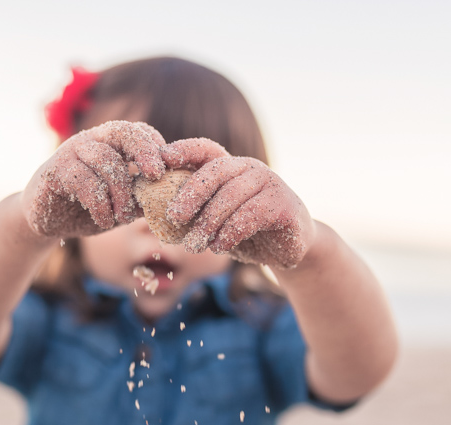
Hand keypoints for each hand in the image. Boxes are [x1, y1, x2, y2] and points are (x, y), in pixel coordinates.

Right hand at [23, 121, 165, 236]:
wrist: (47, 222)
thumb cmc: (88, 208)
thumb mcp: (121, 204)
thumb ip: (143, 197)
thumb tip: (173, 198)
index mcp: (110, 143)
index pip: (138, 131)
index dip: (155, 146)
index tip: (168, 169)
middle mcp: (92, 140)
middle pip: (122, 131)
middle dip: (144, 151)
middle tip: (156, 174)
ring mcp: (72, 152)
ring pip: (105, 160)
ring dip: (121, 192)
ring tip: (123, 218)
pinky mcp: (55, 170)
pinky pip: (85, 182)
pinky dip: (100, 205)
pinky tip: (104, 221)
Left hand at [162, 138, 313, 268]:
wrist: (290, 249)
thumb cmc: (247, 232)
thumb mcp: (219, 220)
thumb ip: (197, 212)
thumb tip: (160, 214)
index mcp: (231, 167)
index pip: (205, 150)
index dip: (184, 149)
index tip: (162, 158)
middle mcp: (250, 168)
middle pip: (215, 172)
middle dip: (191, 194)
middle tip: (174, 217)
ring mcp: (269, 183)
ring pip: (231, 197)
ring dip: (208, 223)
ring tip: (194, 245)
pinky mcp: (283, 204)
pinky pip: (250, 215)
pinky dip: (231, 232)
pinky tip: (220, 246)